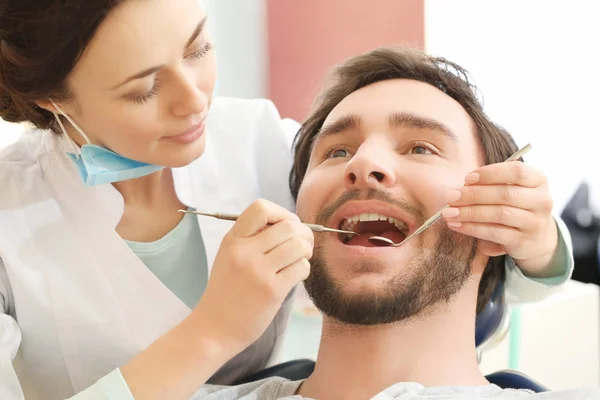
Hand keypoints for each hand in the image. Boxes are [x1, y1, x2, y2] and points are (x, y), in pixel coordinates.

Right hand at [193, 199, 312, 355]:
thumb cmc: (225, 292)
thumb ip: (252, 239)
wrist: (213, 329)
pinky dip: (304, 269)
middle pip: (288, 226)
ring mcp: (258, 271)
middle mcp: (244, 252)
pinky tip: (295, 275)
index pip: (261, 208)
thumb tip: (289, 224)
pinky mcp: (272, 291)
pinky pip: (301, 267)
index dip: (282, 213)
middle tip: (302, 244)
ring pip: (298, 245)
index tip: (286, 226)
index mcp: (233, 240)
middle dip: (303, 232)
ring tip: (300, 259)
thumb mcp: (228, 256)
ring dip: (306, 251)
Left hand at [441, 161, 558, 275]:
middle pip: (505, 194)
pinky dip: (472, 228)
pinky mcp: (523, 241)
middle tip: (450, 197)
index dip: (490, 173)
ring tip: (449, 213)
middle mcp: (541, 200)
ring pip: (499, 214)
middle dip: (473, 194)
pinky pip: (494, 233)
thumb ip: (491, 184)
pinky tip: (456, 225)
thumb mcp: (512, 189)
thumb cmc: (516, 206)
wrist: (536, 238)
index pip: (517, 171)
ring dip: (469, 212)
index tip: (467, 178)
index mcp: (539, 180)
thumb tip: (459, 189)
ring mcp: (534, 222)